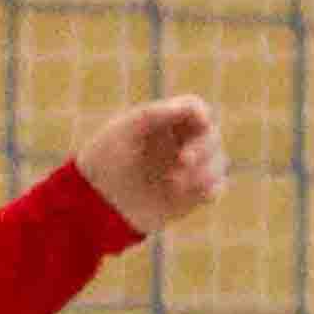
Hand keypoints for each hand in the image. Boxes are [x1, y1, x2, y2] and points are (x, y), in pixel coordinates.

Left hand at [77, 95, 226, 231]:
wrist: (94, 205)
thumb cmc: (103, 161)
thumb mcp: (124, 131)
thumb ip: (155, 115)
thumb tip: (196, 108)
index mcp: (164, 121)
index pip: (194, 109)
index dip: (200, 114)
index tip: (200, 122)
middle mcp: (180, 142)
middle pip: (211, 135)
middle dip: (203, 147)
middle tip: (184, 160)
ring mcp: (188, 169)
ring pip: (218, 161)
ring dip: (205, 171)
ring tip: (175, 184)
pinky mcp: (192, 195)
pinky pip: (217, 187)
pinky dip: (210, 188)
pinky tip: (194, 194)